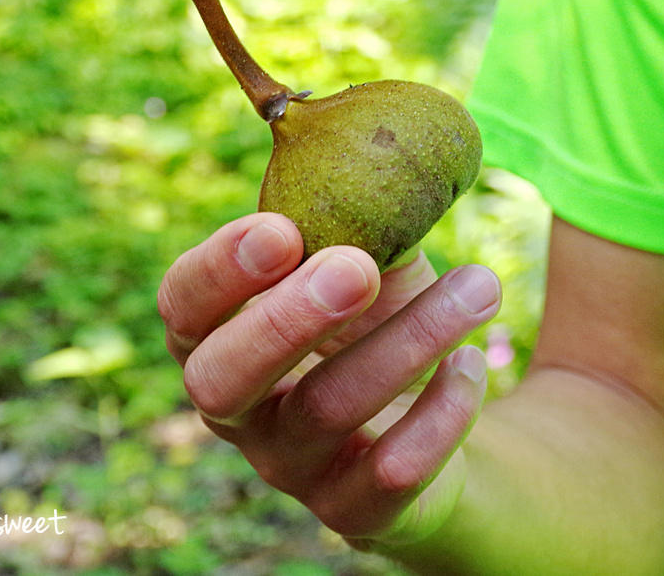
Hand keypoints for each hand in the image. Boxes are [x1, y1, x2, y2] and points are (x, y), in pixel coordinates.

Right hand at [158, 212, 501, 544]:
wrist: (435, 424)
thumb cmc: (381, 326)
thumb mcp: (369, 265)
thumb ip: (359, 220)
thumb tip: (383, 153)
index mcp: (222, 337)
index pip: (182, 309)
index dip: (218, 271)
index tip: (280, 229)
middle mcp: (242, 411)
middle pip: (221, 379)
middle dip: (286, 317)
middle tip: (357, 266)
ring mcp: (295, 469)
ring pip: (327, 409)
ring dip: (408, 339)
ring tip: (480, 284)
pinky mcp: (358, 511)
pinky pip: (392, 470)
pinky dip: (442, 413)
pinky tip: (474, 365)